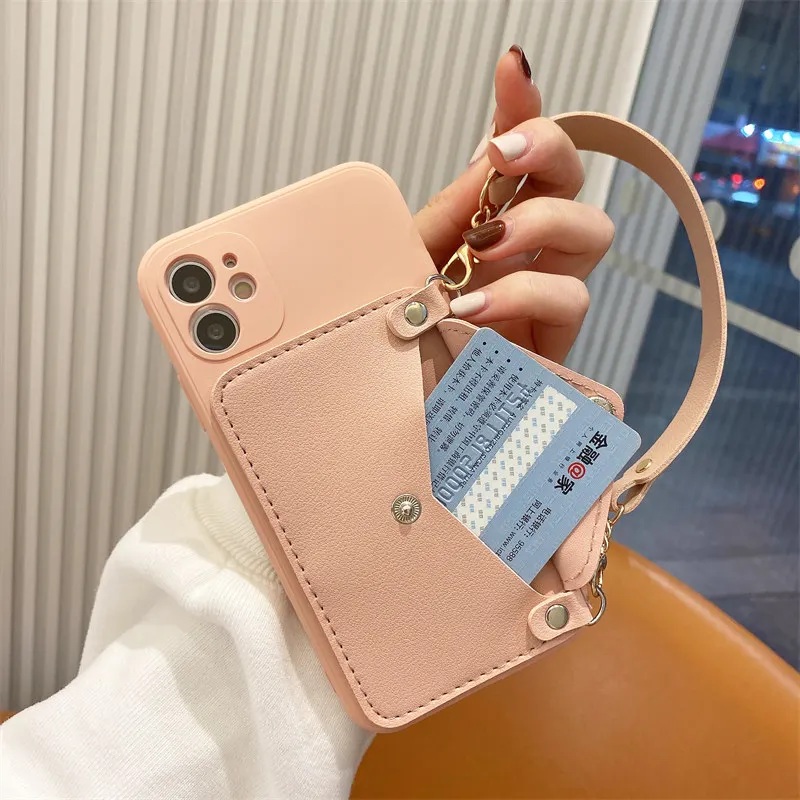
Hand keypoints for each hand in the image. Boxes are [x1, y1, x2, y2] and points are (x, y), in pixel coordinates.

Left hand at [414, 46, 613, 363]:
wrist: (392, 401)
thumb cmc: (398, 330)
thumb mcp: (411, 258)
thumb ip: (453, 207)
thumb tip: (493, 150)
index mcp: (484, 220)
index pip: (521, 155)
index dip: (525, 107)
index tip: (511, 70)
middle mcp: (522, 250)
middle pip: (573, 178)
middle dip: (548, 151)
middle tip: (502, 157)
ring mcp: (543, 292)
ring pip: (593, 230)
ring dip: (541, 224)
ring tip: (484, 248)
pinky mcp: (554, 340)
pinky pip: (573, 298)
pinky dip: (526, 293)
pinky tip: (476, 309)